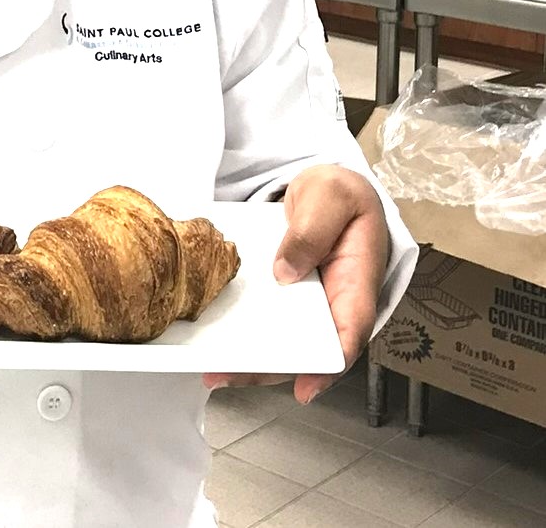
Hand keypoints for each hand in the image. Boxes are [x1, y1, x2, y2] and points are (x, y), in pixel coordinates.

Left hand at [203, 164, 389, 404]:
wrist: (326, 184)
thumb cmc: (339, 192)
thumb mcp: (331, 197)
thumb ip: (312, 231)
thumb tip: (286, 271)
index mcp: (357, 282)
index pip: (350, 332)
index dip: (329, 364)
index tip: (305, 386)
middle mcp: (332, 302)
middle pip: (308, 347)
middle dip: (272, 369)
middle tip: (229, 375)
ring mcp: (307, 301)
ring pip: (284, 339)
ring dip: (252, 358)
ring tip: (213, 370)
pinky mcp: (285, 292)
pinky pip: (267, 317)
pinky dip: (245, 330)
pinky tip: (215, 340)